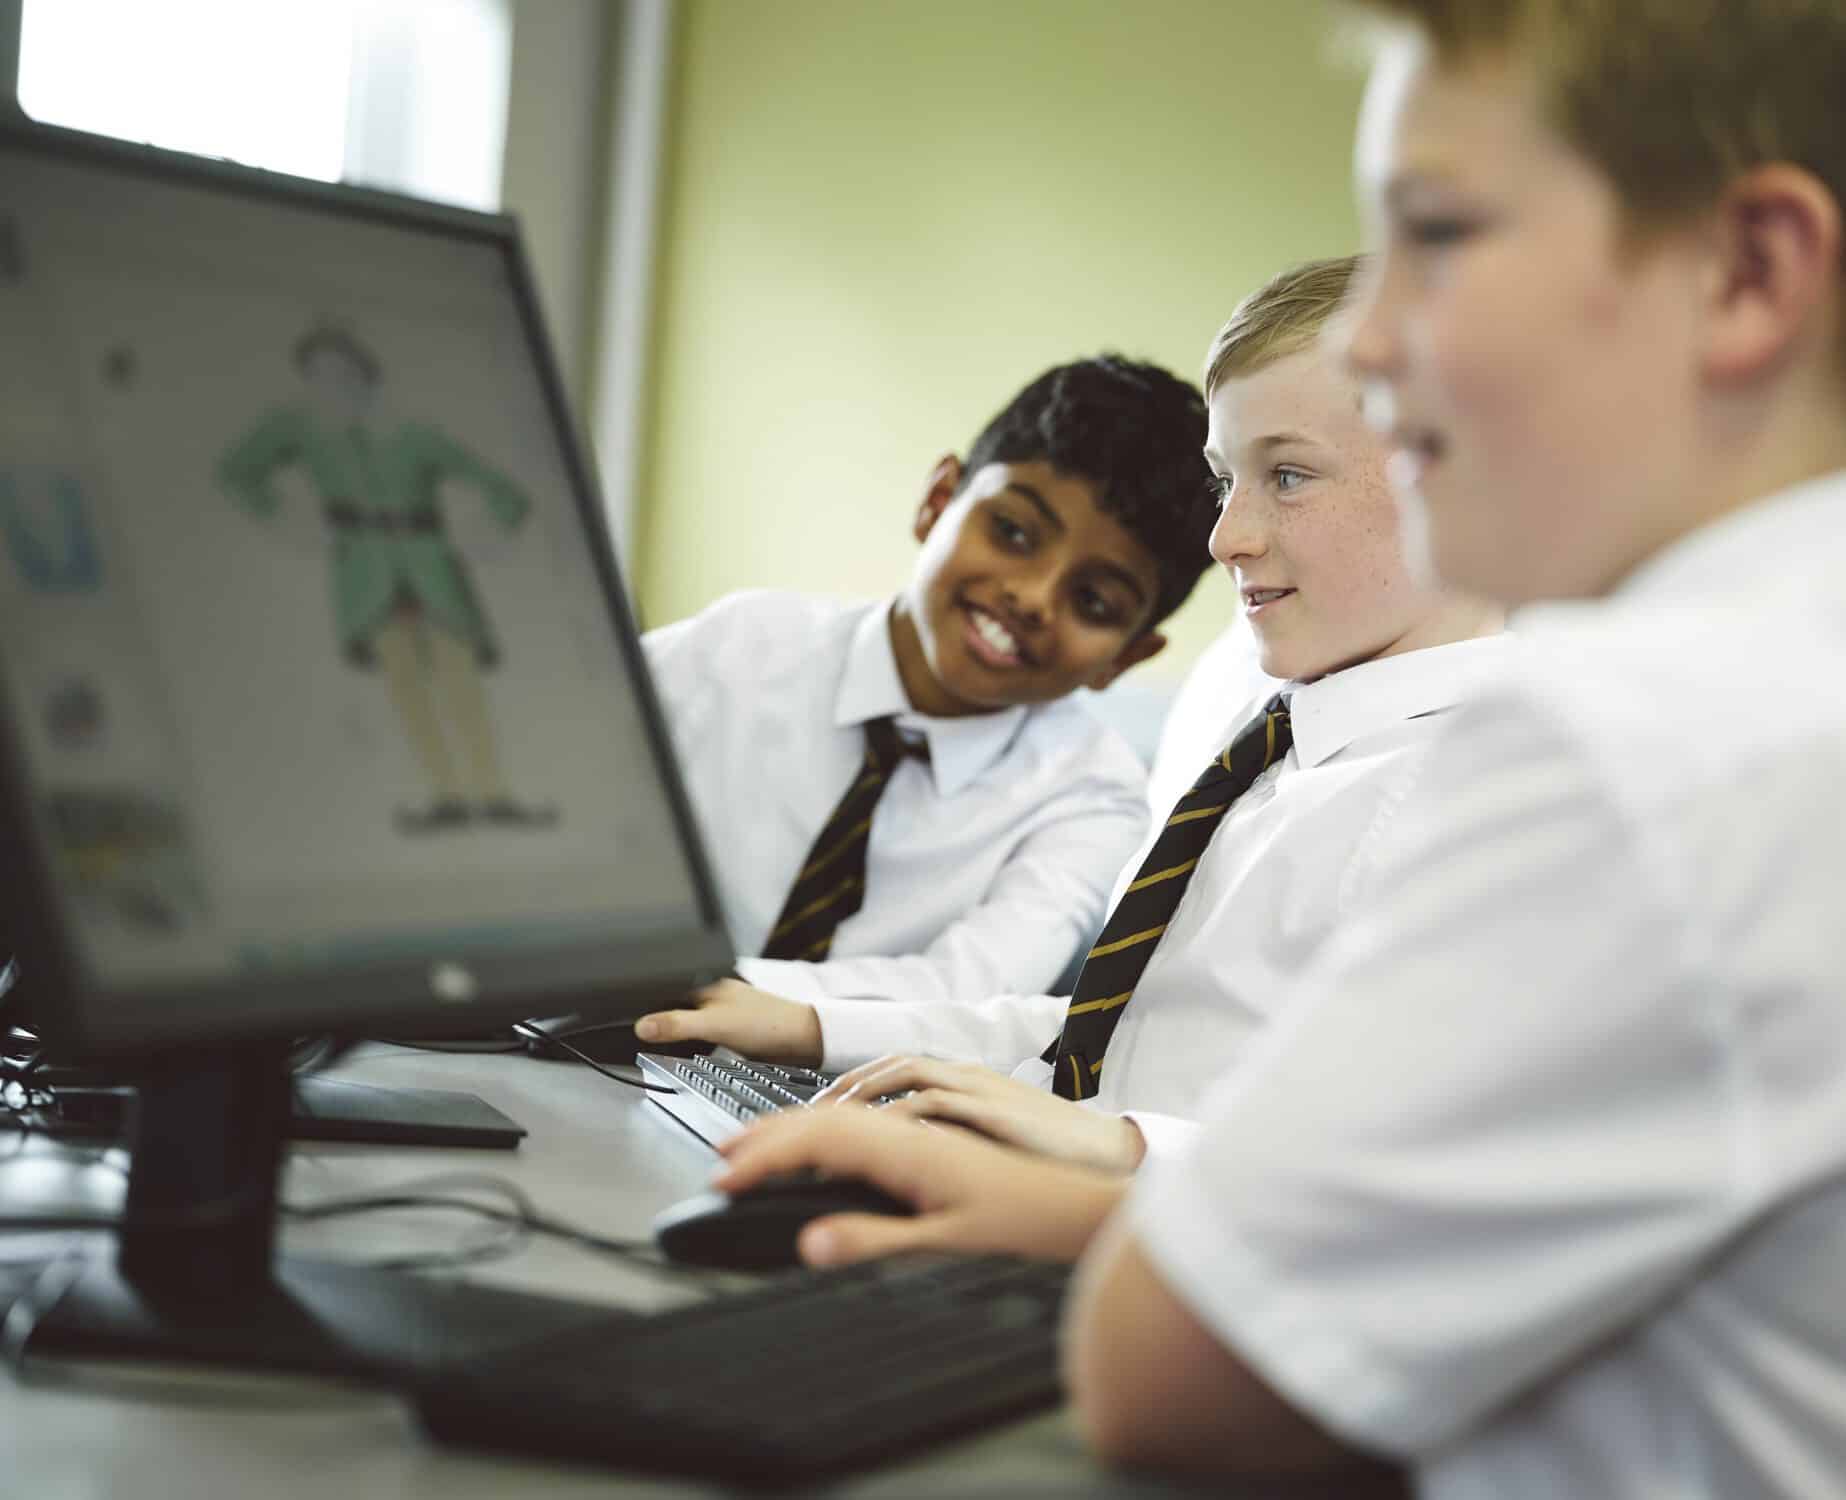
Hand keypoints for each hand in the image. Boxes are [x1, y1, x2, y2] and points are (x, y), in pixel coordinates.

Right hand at [635, 978, 821, 1063]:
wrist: (803, 1041)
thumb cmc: (767, 1023)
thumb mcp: (714, 1025)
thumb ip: (677, 1024)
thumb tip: (642, 1026)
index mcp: (707, 983)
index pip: (665, 988)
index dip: (645, 1004)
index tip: (625, 1020)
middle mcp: (714, 993)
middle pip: (675, 1005)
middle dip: (659, 1020)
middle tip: (641, 1037)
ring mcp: (724, 1011)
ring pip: (689, 1020)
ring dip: (677, 1032)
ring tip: (662, 1045)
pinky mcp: (732, 1029)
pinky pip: (703, 1034)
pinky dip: (693, 1042)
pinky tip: (692, 1051)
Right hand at [715, 1108, 1126, 1265]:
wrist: (1085, 1207)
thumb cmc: (1026, 1226)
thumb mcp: (944, 1245)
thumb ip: (873, 1241)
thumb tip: (809, 1242)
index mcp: (909, 1149)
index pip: (817, 1140)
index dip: (765, 1155)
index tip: (725, 1177)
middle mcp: (912, 1133)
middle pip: (825, 1119)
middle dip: (768, 1135)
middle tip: (721, 1158)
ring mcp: (923, 1137)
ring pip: (845, 1120)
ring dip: (795, 1131)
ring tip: (756, 1149)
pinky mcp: (934, 1148)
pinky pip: (867, 1129)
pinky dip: (829, 1137)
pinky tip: (822, 1156)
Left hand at [816, 1055, 1146, 1172]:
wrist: (1105, 1153)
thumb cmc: (1046, 1155)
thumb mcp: (983, 1143)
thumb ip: (944, 1139)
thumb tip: (895, 1155)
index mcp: (962, 1080)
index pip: (893, 1069)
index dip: (849, 1087)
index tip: (814, 1114)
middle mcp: (965, 1075)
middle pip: (888, 1064)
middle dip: (841, 1088)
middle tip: (802, 1117)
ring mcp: (980, 1088)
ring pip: (905, 1073)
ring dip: (860, 1095)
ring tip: (825, 1121)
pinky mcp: (993, 1109)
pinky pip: (936, 1102)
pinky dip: (900, 1114)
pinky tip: (874, 1135)